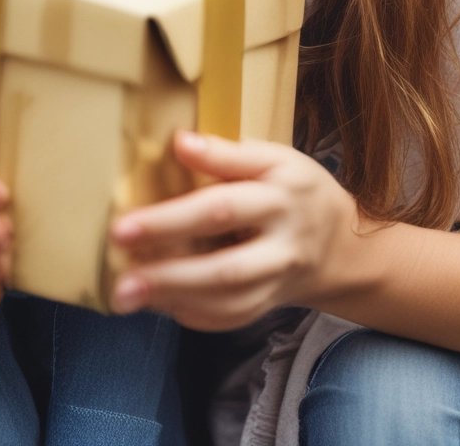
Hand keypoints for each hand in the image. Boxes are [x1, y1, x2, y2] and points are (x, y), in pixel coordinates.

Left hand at [108, 130, 357, 330]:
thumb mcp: (273, 157)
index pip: (222, 208)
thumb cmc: (293, 188)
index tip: (122, 225)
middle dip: (169, 274)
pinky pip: (232, 317)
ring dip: (175, 300)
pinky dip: (195, 314)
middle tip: (120, 278)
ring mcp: (278, 281)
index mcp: (279, 196)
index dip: (172, 218)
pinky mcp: (271, 305)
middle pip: (225, 268)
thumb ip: (227, 153)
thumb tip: (180, 141)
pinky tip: (159, 304)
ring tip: (127, 295)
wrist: (339, 242)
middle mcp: (282, 244)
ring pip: (228, 300)